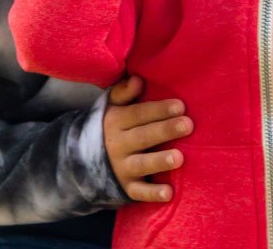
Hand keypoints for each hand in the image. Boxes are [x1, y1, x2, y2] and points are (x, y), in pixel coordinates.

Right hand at [104, 74, 192, 201]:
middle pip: (144, 136)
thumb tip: (137, 78)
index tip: (180, 105)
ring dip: (160, 161)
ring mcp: (121, 167)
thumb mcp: (111, 106)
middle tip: (188, 125)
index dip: (159, 110)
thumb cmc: (111, 125)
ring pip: (142, 164)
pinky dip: (152, 193)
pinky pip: (139, 192)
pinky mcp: (125, 187)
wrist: (84, 158)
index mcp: (115, 121)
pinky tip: (169, 193)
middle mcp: (117, 144)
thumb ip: (124, 92)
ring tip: (179, 157)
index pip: (139, 114)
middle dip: (166, 130)